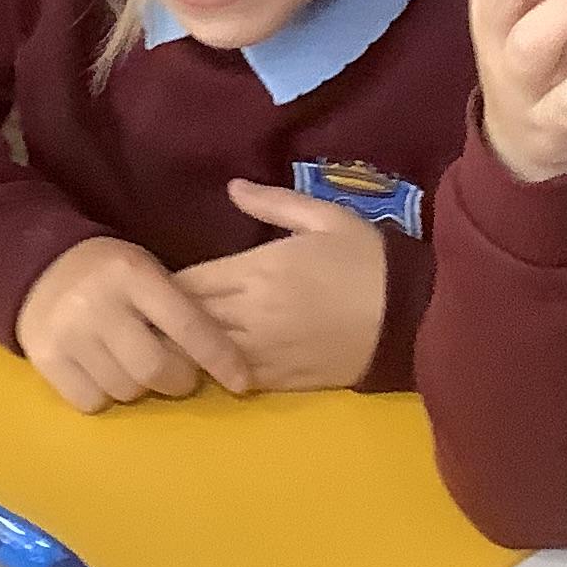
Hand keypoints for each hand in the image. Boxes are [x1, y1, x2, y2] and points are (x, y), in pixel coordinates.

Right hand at [14, 236, 251, 412]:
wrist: (39, 268)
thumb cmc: (111, 275)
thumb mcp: (147, 272)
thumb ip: (178, 307)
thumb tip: (220, 359)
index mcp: (134, 275)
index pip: (188, 325)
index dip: (220, 358)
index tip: (241, 382)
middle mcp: (99, 303)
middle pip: (155, 368)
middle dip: (178, 380)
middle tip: (178, 375)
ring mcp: (68, 333)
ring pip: (125, 390)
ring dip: (139, 387)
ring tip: (132, 365)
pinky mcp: (46, 359)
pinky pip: (91, 402)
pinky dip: (104, 396)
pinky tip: (101, 372)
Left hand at [170, 181, 385, 392]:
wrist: (411, 315)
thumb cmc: (368, 259)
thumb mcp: (325, 217)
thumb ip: (273, 201)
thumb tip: (231, 186)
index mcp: (258, 270)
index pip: (187, 283)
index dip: (167, 284)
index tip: (159, 281)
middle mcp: (253, 314)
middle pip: (187, 320)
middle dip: (167, 317)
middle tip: (155, 312)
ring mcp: (266, 352)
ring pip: (204, 355)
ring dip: (188, 347)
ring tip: (175, 340)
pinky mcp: (283, 380)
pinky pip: (234, 379)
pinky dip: (217, 371)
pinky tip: (212, 362)